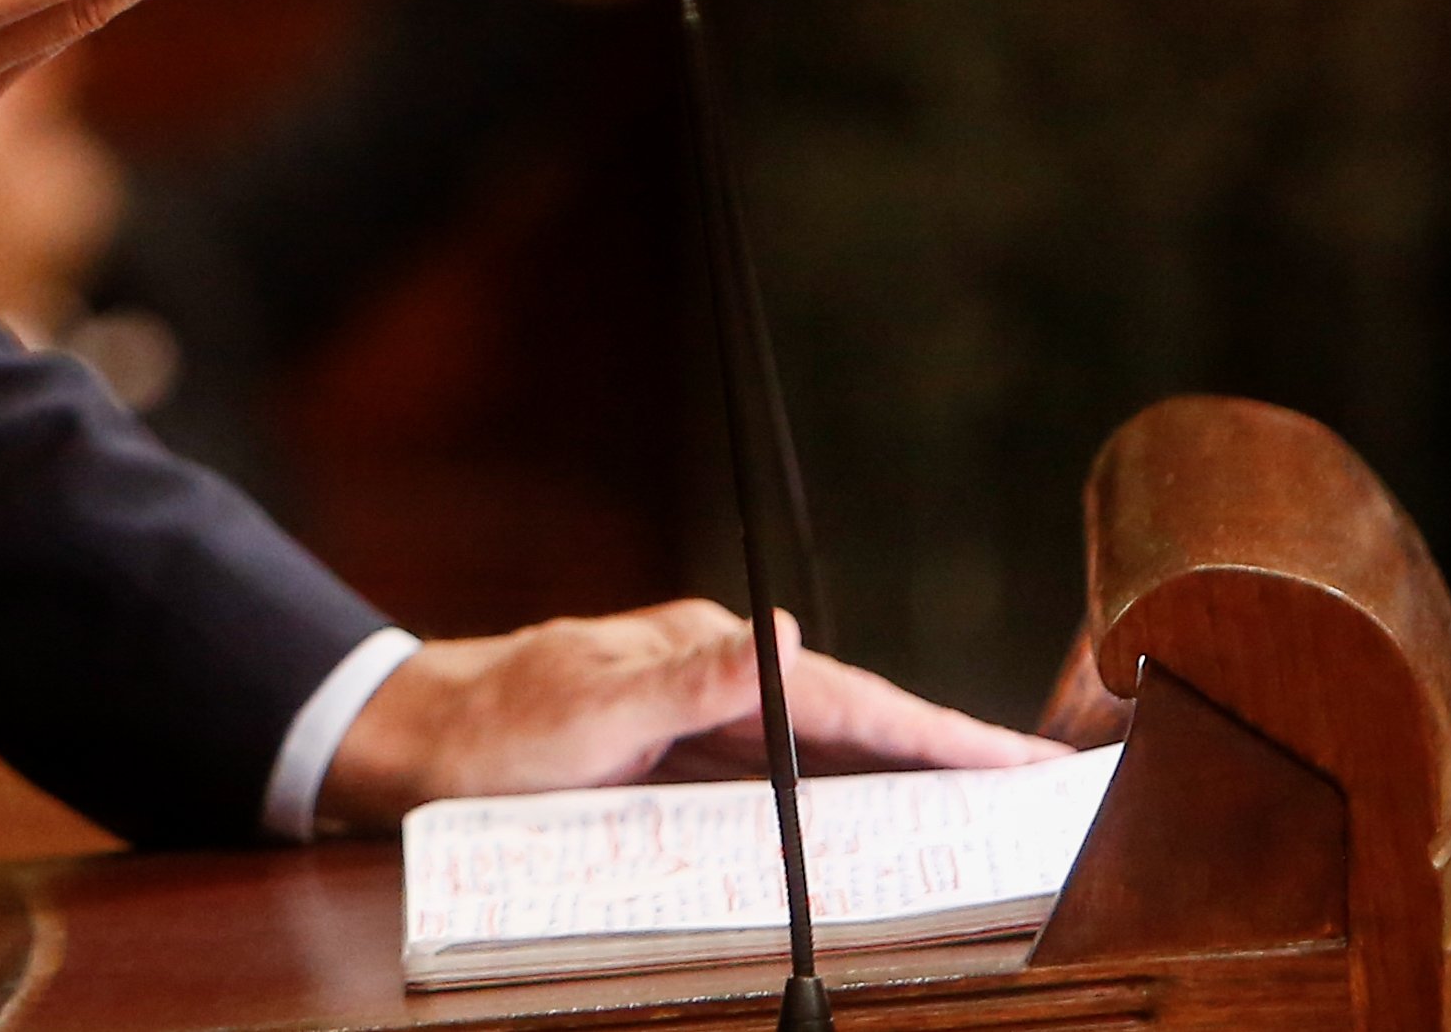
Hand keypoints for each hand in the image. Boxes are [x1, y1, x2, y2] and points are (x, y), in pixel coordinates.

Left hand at [312, 604, 1063, 829]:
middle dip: (947, 751)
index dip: (936, 734)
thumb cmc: (492, 732)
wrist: (413, 738)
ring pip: (825, 747)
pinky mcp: (679, 749)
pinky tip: (876, 814)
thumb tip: (782, 636)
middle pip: (853, 720)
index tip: (1016, 759)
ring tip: (987, 800)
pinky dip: (843, 790)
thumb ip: (685, 679)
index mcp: (707, 656)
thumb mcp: (587, 708)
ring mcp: (699, 710)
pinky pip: (784, 772)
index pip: (845, 701)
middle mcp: (712, 674)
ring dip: (904, 772)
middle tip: (1038, 783)